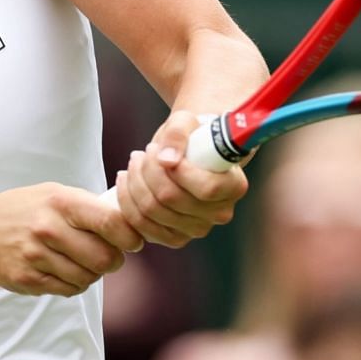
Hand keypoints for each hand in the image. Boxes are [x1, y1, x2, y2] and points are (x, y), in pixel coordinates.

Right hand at [0, 183, 145, 297]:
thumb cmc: (26, 211)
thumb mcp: (55, 194)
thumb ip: (90, 206)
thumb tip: (131, 220)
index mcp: (61, 202)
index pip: (111, 222)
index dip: (130, 236)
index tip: (134, 241)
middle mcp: (48, 228)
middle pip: (105, 258)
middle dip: (114, 260)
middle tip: (110, 256)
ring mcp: (36, 256)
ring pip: (88, 278)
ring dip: (93, 273)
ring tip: (82, 261)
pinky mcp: (28, 279)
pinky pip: (69, 289)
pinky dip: (74, 283)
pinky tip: (64, 270)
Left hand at [113, 109, 249, 248]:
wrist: (189, 153)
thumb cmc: (192, 136)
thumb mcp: (186, 121)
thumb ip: (178, 133)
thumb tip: (166, 160)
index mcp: (234, 186)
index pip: (207, 188)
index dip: (178, 171)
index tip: (161, 151)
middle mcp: (220, 213)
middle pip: (171, 199)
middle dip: (148, 171)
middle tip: (143, 153)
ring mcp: (197, 228)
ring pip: (151, 212)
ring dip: (134, 183)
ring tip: (135, 162)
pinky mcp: (174, 238)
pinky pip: (141, 226)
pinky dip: (127, 202)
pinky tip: (127, 182)